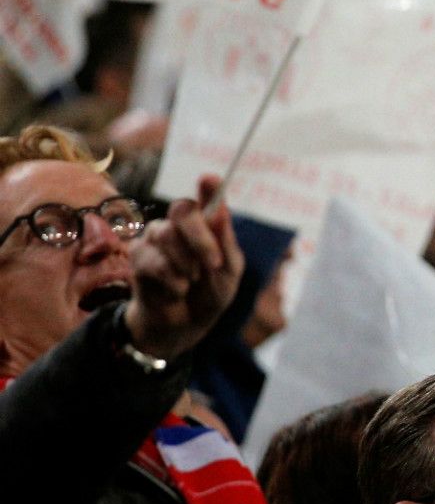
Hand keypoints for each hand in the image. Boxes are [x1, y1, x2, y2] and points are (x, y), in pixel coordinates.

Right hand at [124, 174, 243, 359]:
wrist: (185, 324)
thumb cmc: (211, 293)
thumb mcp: (229, 271)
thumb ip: (225, 242)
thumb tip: (220, 211)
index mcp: (207, 224)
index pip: (207, 198)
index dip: (209, 187)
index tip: (210, 180)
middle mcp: (178, 224)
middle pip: (182, 210)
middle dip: (200, 238)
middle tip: (213, 263)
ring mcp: (155, 237)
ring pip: (166, 235)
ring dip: (186, 264)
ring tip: (191, 281)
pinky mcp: (137, 255)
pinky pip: (152, 260)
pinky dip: (171, 280)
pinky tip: (176, 289)